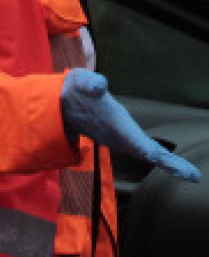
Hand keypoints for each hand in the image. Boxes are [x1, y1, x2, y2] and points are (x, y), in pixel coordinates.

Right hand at [60, 69, 200, 181]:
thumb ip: (91, 83)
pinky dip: (161, 157)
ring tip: (190, 173)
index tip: (179, 169)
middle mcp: (121, 138)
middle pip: (150, 155)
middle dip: (171, 165)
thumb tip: (100, 85)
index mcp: (117, 127)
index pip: (142, 146)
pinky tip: (172, 162)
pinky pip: (146, 150)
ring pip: (148, 154)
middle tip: (194, 176)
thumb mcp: (82, 81)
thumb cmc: (77, 90)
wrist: (62, 104)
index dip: (161, 157)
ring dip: (168, 163)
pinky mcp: (123, 138)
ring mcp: (122, 140)